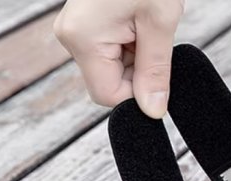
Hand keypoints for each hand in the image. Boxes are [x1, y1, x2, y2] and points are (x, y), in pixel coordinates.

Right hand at [54, 0, 184, 117]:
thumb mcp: (159, 22)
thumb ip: (155, 71)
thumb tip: (154, 110)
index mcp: (83, 38)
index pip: (108, 96)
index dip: (137, 94)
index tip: (158, 75)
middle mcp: (71, 35)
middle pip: (110, 82)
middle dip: (138, 71)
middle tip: (154, 37)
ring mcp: (77, 28)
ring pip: (113, 67)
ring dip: (137, 55)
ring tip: (147, 22)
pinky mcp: (86, 22)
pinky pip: (111, 49)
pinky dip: (132, 43)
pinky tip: (140, 20)